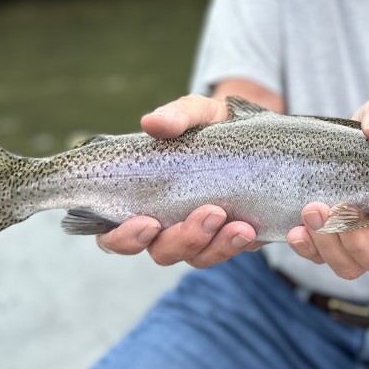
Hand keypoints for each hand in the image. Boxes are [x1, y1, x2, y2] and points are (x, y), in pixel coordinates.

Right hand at [96, 94, 260, 267]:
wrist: (254, 129)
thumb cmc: (210, 123)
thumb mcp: (197, 112)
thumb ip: (176, 116)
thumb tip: (152, 122)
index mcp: (141, 198)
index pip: (115, 234)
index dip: (123, 238)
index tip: (147, 224)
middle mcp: (165, 224)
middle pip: (161, 251)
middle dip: (182, 239)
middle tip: (210, 213)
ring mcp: (198, 235)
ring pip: (196, 256)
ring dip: (215, 245)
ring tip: (238, 225)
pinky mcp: (229, 237)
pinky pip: (228, 251)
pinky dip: (236, 244)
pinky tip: (248, 231)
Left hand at [286, 93, 368, 280]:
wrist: (350, 139)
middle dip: (359, 245)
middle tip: (338, 209)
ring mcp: (362, 246)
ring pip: (351, 267)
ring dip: (330, 246)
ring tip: (313, 210)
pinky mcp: (331, 243)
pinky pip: (321, 259)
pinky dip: (308, 249)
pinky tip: (296, 230)